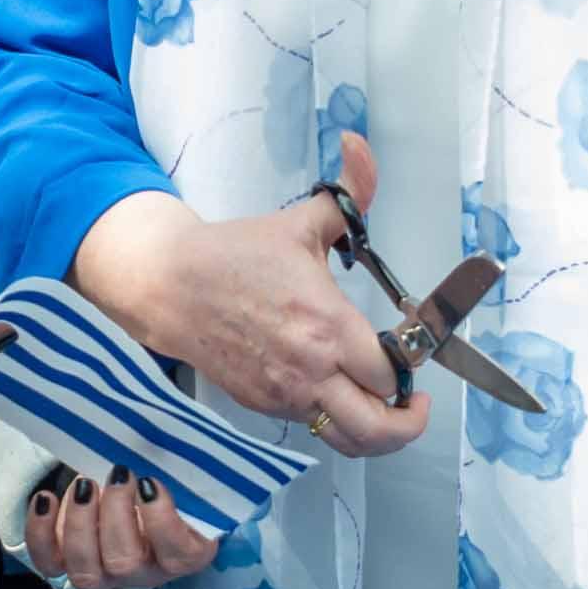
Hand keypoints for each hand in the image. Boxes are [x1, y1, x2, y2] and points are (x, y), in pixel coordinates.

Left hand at [22, 466, 219, 588]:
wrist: (130, 491)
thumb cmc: (160, 480)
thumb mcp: (179, 474)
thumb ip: (177, 468)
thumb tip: (155, 445)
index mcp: (183, 552)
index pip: (180, 555)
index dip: (162, 522)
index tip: (150, 483)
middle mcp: (144, 572)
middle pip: (125, 563)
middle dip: (115, 513)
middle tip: (118, 474)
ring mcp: (104, 575)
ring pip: (85, 573)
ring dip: (80, 523)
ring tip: (85, 485)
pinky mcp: (68, 568)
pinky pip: (49, 564)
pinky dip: (41, 533)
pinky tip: (45, 500)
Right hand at [69, 138, 434, 456]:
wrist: (171, 286)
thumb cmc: (235, 256)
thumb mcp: (299, 221)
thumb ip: (349, 192)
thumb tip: (363, 148)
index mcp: (327, 326)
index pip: (391, 372)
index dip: (411, 366)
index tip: (413, 352)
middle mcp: (310, 370)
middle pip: (378, 426)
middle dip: (407, 419)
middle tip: (416, 402)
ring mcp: (285, 395)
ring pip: (348, 440)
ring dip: (376, 434)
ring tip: (389, 415)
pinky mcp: (263, 406)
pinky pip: (314, 427)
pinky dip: (335, 420)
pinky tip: (339, 395)